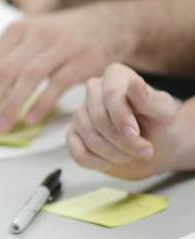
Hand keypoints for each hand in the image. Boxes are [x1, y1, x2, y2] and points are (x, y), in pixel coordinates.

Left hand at [0, 2, 119, 133]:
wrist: (108, 24)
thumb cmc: (59, 40)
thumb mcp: (29, 38)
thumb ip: (6, 61)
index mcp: (15, 30)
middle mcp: (36, 34)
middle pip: (3, 72)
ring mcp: (60, 46)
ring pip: (27, 78)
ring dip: (10, 106)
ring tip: (0, 128)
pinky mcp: (83, 59)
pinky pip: (56, 84)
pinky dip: (41, 104)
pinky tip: (29, 120)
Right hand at [67, 63, 183, 179]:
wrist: (156, 148)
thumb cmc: (160, 126)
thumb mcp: (164, 112)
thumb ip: (150, 99)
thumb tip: (135, 83)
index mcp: (116, 76)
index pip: (110, 94)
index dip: (122, 117)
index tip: (135, 135)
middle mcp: (93, 90)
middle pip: (98, 118)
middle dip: (122, 141)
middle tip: (144, 151)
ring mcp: (80, 113)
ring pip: (89, 138)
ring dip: (114, 154)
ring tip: (132, 155)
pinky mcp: (73, 134)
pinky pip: (78, 153)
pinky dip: (99, 162)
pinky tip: (113, 161)